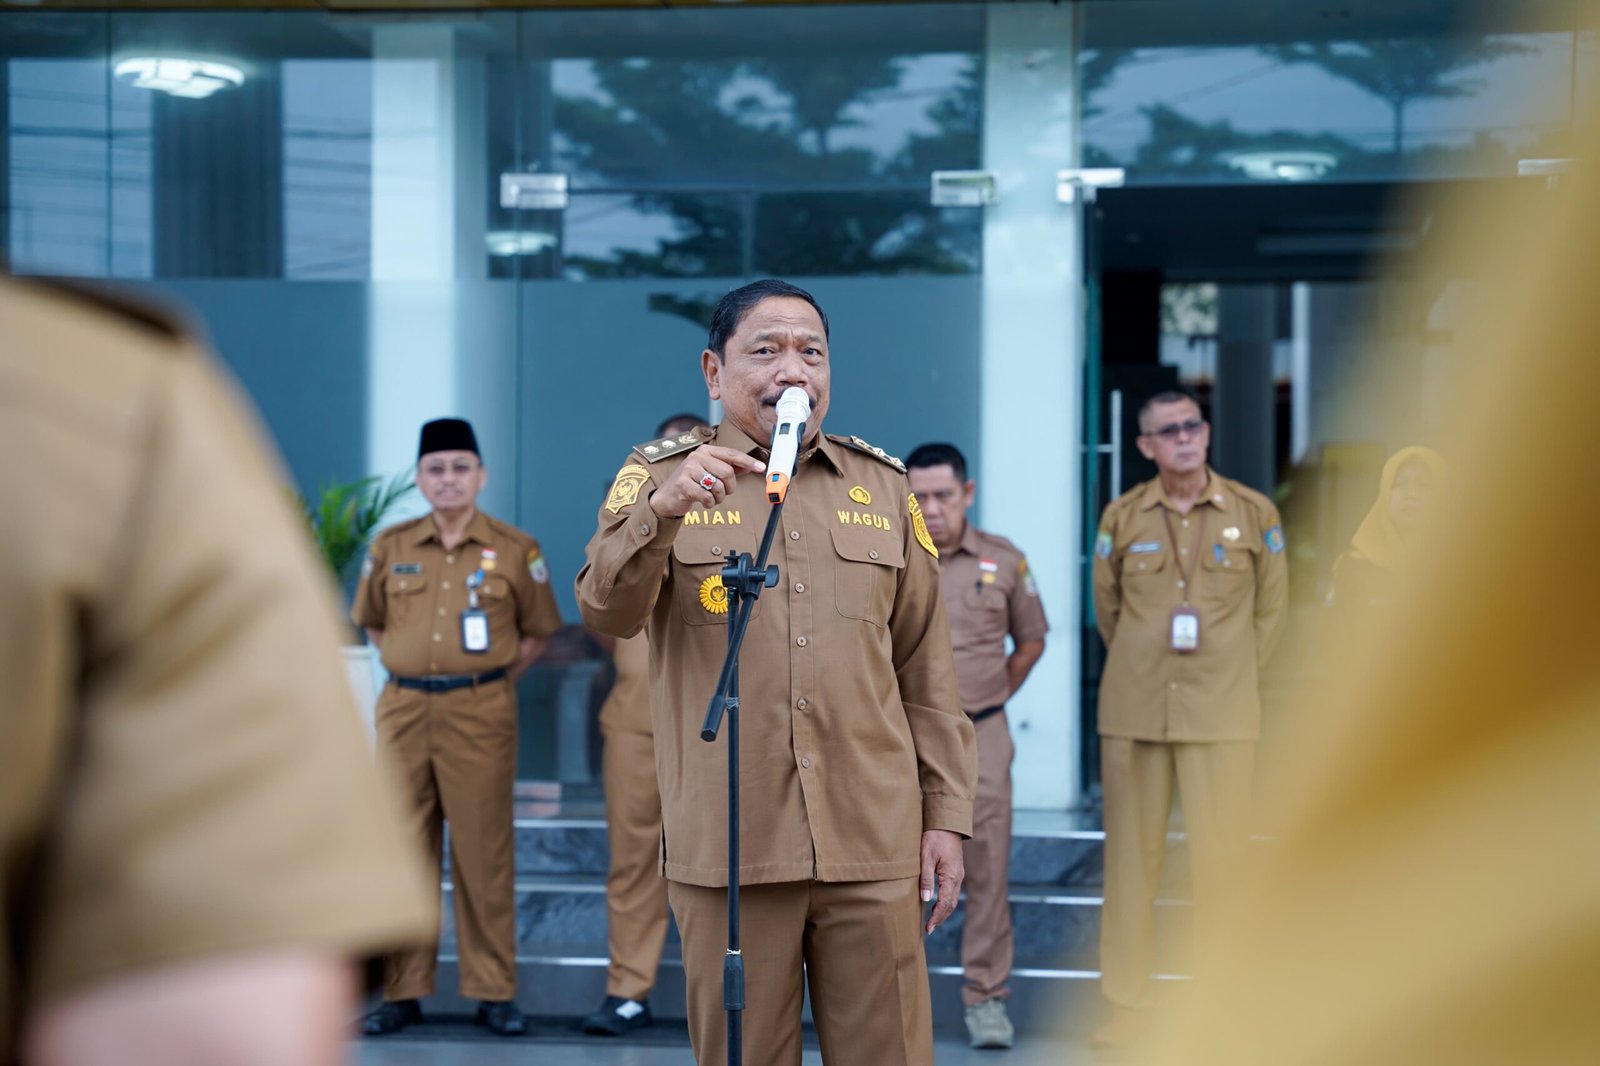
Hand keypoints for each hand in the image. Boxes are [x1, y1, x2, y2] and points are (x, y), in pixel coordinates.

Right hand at [649, 446, 764, 519]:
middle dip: (729, 487)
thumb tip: (750, 466)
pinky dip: (710, 503)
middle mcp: (696, 457)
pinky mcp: (683, 484)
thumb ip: (728, 468)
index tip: (761, 468)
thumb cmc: (691, 484)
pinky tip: (704, 502)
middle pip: (727, 472)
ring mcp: (688, 469)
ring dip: (719, 498)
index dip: (748, 461)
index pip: (731, 454)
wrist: (667, 497)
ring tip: (712, 498)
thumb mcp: (709, 472)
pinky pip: (708, 496)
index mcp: (705, 451)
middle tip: (723, 493)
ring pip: (718, 486)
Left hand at [919, 829, 964, 933]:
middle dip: (941, 918)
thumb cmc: (934, 837)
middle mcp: (958, 877)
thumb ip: (926, 878)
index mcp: (951, 876)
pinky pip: (952, 891)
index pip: (945, 903)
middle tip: (929, 929)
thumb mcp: (926, 857)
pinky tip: (937, 903)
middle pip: (951, 904)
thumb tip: (926, 899)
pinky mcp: (956, 870)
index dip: (937, 917)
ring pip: (953, 898)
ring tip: (933, 921)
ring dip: (944, 911)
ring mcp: (958, 874)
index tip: (928, 928)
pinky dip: (946, 901)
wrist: (947, 823)